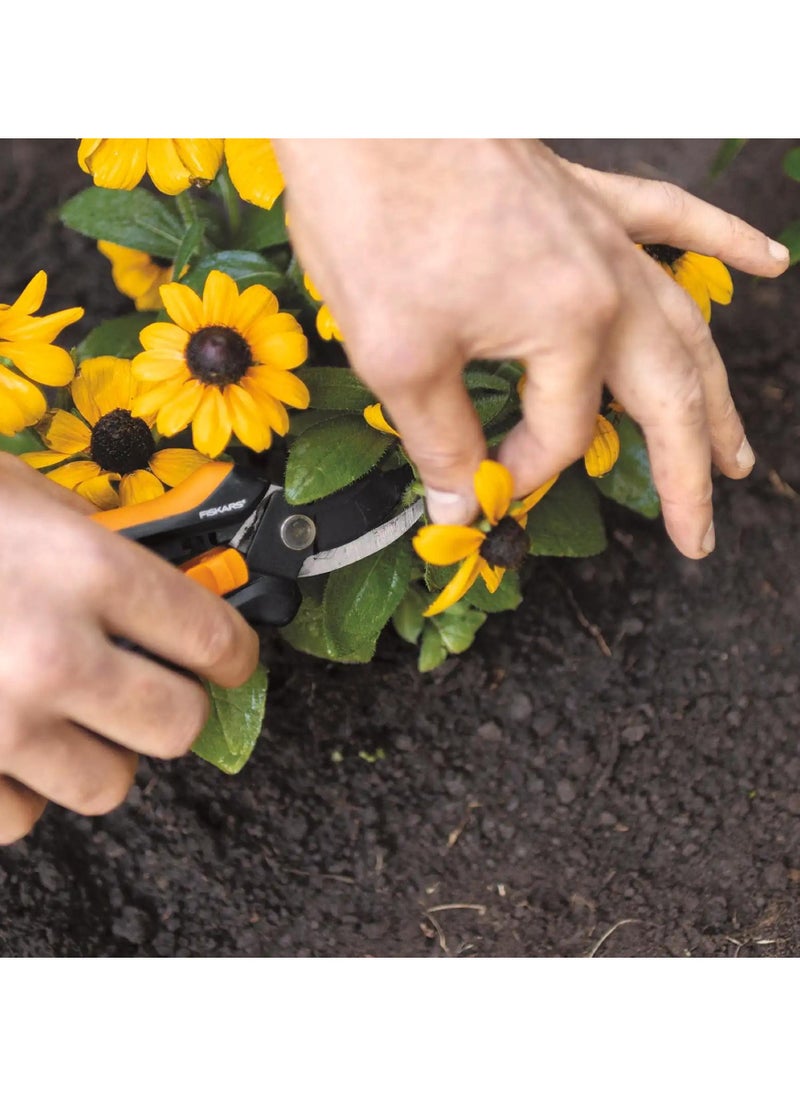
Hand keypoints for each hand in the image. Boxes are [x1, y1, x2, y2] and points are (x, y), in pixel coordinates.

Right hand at [0, 454, 259, 843]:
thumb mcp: (14, 495)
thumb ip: (87, 539)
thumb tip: (147, 580)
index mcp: (83, 568)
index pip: (210, 635)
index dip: (234, 654)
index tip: (230, 661)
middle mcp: (53, 655)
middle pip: (177, 725)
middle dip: (171, 708)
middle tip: (148, 689)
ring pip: (109, 784)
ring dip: (94, 752)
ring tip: (57, 714)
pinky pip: (22, 818)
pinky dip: (17, 789)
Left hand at [275, 138, 788, 557]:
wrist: (361, 105)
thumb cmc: (375, 215)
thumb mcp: (399, 356)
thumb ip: (441, 441)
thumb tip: (460, 501)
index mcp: (570, 326)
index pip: (562, 434)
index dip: (518, 474)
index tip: (476, 489)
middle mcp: (606, 282)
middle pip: (666, 394)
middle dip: (685, 471)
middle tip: (697, 530)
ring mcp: (602, 235)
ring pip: (683, 323)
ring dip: (713, 393)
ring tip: (736, 451)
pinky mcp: (583, 196)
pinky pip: (672, 217)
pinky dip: (722, 240)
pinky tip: (767, 261)